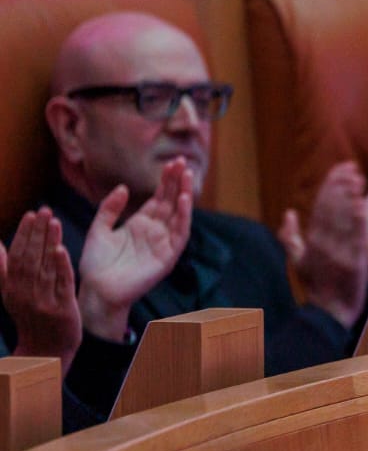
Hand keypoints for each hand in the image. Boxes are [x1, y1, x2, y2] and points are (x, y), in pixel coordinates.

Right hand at [2, 209, 82, 370]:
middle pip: (30, 258)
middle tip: (45, 210)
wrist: (47, 350)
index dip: (23, 234)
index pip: (17, 255)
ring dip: (49, 242)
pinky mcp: (63, 311)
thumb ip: (3, 268)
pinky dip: (61, 267)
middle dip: (37, 232)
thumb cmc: (30, 316)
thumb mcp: (11, 294)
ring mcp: (44, 302)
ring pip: (45, 268)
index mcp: (12, 288)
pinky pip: (61, 285)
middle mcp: (25, 294)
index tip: (30, 215)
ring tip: (55, 222)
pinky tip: (61, 249)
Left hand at [76, 158, 192, 340]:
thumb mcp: (98, 228)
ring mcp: (163, 244)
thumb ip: (110, 208)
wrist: (98, 289)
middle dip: (177, 182)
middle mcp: (155, 232)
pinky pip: (179, 234)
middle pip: (170, 202)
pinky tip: (184, 200)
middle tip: (181, 161)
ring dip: (184, 195)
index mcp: (140, 225)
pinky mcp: (167, 257)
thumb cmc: (97, 264)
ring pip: (178, 215)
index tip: (170, 163)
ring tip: (187, 175)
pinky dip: (183, 217)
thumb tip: (123, 187)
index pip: (158, 198)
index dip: (165, 181)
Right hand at [279, 161, 367, 328]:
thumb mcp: (298, 261)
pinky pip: (355, 236)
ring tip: (358, 177)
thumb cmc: (316, 286)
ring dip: (350, 196)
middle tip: (351, 166)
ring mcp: (338, 251)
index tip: (338, 169)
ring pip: (343, 218)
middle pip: (331, 207)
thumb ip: (290, 236)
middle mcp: (323, 242)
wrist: (330, 312)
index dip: (329, 186)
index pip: (320, 206)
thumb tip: (288, 212)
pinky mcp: (353, 261)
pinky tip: (362, 203)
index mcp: (312, 240)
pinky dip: (357, 220)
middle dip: (340, 184)